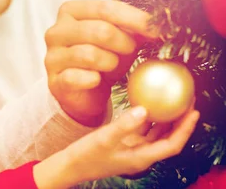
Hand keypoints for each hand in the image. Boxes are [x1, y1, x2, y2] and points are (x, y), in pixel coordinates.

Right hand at [34, 105, 199, 187]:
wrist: (71, 165)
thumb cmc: (87, 156)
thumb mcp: (104, 139)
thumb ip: (124, 124)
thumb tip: (144, 109)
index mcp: (141, 157)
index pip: (172, 144)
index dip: (185, 129)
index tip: (193, 111)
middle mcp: (142, 154)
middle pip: (169, 138)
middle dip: (181, 121)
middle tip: (188, 100)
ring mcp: (134, 149)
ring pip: (158, 133)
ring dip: (168, 119)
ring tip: (174, 100)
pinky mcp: (125, 143)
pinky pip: (144, 129)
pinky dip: (150, 118)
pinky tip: (149, 104)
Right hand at [45, 0, 157, 126]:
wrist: (86, 92)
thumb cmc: (104, 58)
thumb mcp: (122, 38)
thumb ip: (136, 27)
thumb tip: (164, 22)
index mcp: (71, 11)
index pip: (106, 8)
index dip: (135, 18)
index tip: (160, 30)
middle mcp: (56, 30)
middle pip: (99, 30)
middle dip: (124, 43)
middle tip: (132, 51)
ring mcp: (52, 56)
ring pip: (90, 55)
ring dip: (111, 63)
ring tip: (113, 66)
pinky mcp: (54, 80)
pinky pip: (78, 78)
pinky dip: (94, 79)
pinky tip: (97, 80)